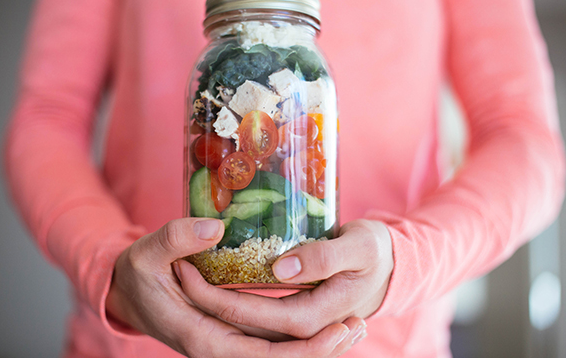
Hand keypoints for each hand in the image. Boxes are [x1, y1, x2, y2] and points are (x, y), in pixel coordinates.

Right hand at [105, 217, 366, 357]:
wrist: (130, 292)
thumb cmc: (137, 274)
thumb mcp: (145, 253)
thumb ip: (174, 240)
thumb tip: (215, 229)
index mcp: (200, 337)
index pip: (258, 354)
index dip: (299, 349)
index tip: (335, 328)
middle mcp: (218, 348)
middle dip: (319, 350)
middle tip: (357, 326)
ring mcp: (228, 343)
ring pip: (278, 355)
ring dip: (317, 347)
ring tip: (357, 327)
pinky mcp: (234, 333)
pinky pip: (272, 343)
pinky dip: (301, 339)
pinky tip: (330, 325)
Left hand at [176, 219, 392, 339]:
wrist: (394, 264)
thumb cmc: (378, 251)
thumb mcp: (360, 247)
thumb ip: (324, 257)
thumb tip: (281, 268)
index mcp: (316, 314)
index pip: (257, 315)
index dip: (220, 297)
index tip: (189, 270)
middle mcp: (303, 326)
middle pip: (246, 323)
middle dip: (208, 301)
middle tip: (179, 272)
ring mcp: (299, 321)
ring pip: (250, 323)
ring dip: (218, 303)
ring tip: (188, 276)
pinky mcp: (297, 311)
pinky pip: (260, 314)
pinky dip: (237, 300)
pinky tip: (218, 282)